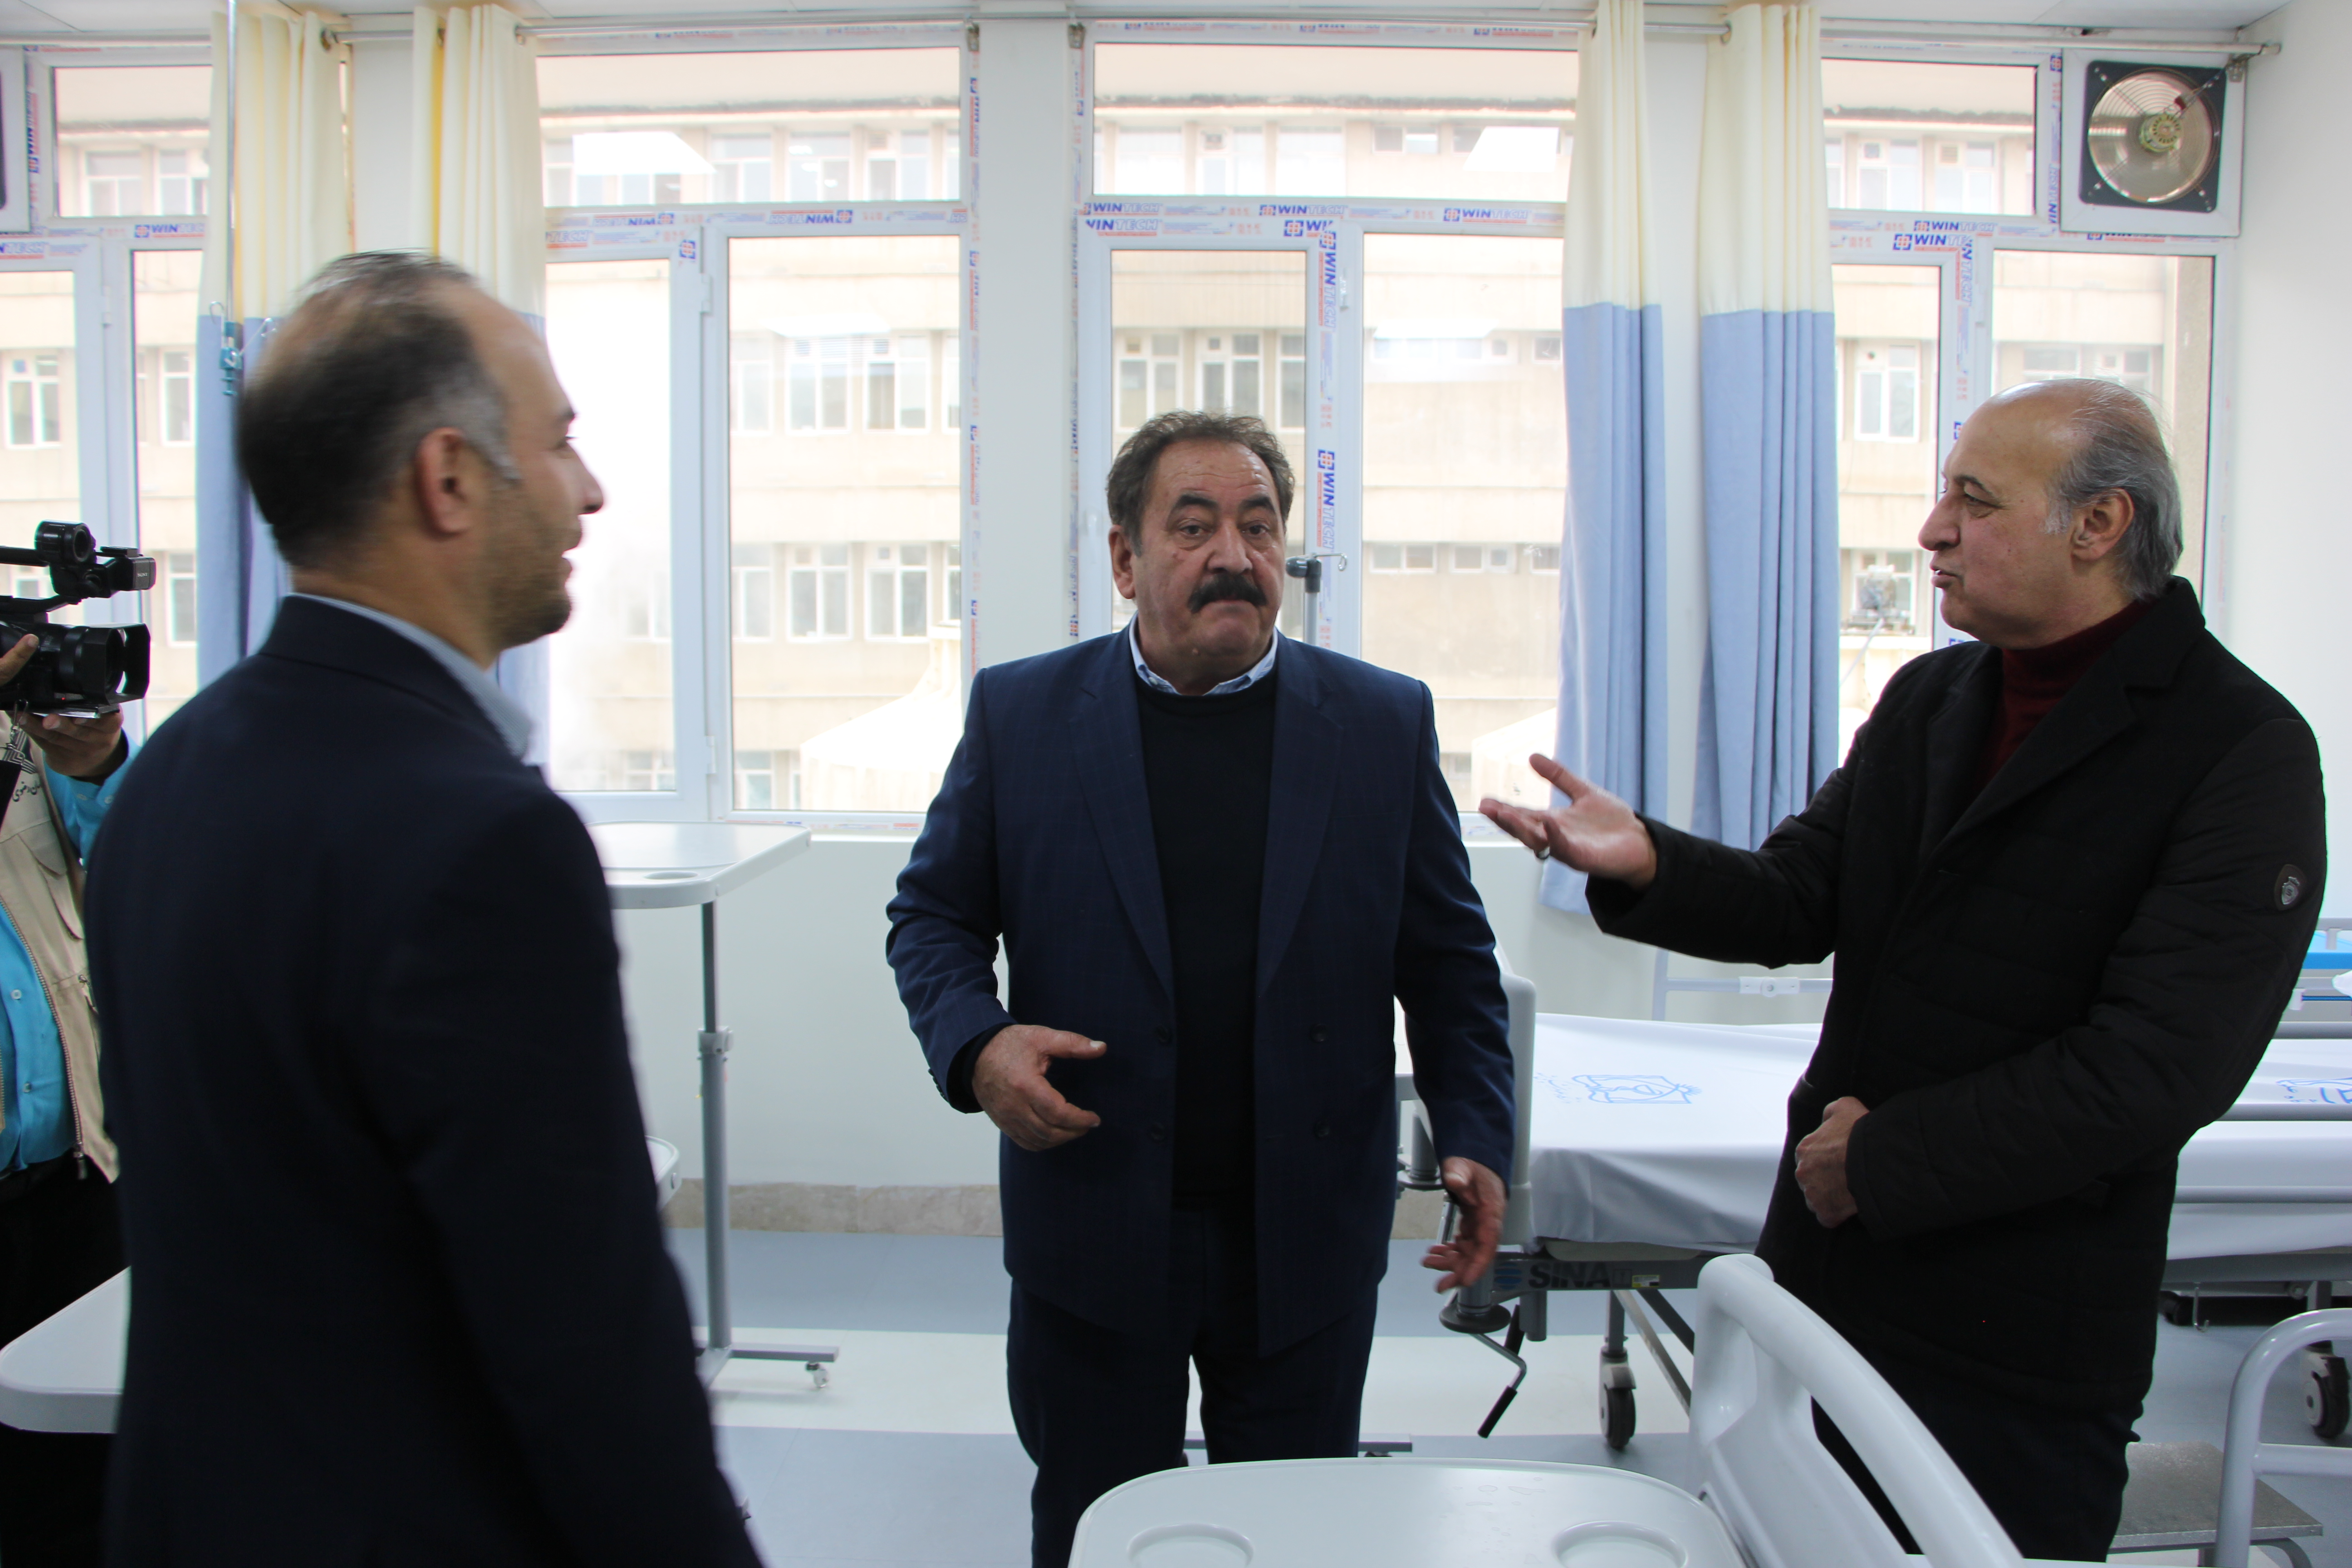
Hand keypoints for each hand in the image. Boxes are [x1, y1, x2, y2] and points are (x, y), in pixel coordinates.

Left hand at [0, 637, 121, 781]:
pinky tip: (23, 723)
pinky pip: (47, 746)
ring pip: (58, 739)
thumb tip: (65, 681)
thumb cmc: (97, 727)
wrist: (96, 758)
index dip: (92, 720)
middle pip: (79, 731)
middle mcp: (99, 739)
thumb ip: (93, 702)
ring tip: (25, 717)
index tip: (78, 717)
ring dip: (39, 728)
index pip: (108, 720)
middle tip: (49, 719)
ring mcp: (82, 752)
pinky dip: (33, 733)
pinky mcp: (66, 761)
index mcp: (112, 723)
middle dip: (62, 724)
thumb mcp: (104, 714)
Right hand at [973, 1025, 1105, 1152]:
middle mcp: (1014, 1106)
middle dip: (1074, 1132)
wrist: (975, 1054)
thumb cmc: (1010, 1044)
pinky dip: (1043, 1143)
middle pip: (1049, 1131)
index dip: (1080, 1119)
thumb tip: (1101, 1048)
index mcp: (1025, 1085)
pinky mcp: (1002, 1123)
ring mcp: (1006, 1117)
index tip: (1095, 1118)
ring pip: (1038, 1141)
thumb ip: (1072, 1044)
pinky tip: (1056, 1135)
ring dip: (1060, 1140)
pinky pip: (1025, 1142)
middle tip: (1089, 1125)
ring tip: (1076, 1129)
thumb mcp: (1042, 1038)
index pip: (1057, 1113)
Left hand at [1421, 1156, 1504, 1290]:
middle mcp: (1488, 1222)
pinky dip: (1450, 1251)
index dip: (1478, 1265)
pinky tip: (1436, 1252)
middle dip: (1460, 1271)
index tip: (1465, 1280)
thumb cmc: (1472, 1163)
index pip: (1487, 1244)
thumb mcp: (1463, 1165)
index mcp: (1491, 1212)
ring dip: (1450, 1262)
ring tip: (1428, 1262)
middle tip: (1440, 1285)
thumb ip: (1459, 1173)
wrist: (1477, 1158)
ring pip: (1468, 1252)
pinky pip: (1463, 1243)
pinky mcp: (1472, 1223)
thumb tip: (1455, 1181)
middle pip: (1477, 1254)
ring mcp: (1480, 1224)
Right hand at [1479, 754, 1657, 888]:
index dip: (1504, 809)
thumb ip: (1559, 776)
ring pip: (1538, 840)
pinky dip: (1555, 836)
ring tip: (1504, 815)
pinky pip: (1565, 847)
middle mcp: (1555, 836)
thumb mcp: (1583, 792)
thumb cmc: (1613, 823)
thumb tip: (1532, 756)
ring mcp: (1567, 848)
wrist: (1641, 843)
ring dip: (1520, 828)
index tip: (1484, 801)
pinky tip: (1547, 822)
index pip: (1523, 815)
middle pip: (1524, 828)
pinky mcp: (1583, 858)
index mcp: (1553, 822)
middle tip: (1486, 808)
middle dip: (1504, 820)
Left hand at [1794, 1096, 1868, 1227]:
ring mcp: (1812, 1195)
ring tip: (1850, 1191)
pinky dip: (1836, 1214)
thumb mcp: (1844, 1106)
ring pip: (1817, 1199)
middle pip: (1811, 1178)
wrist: (1876, 1160)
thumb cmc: (1860, 1133)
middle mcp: (1802, 1173)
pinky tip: (1849, 1206)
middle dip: (1826, 1178)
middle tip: (1847, 1176)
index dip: (1827, 1159)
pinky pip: (1828, 1217)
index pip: (1810, 1157)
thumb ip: (1830, 1113)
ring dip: (1829, 1196)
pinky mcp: (1825, 1213)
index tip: (1841, 1160)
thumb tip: (1826, 1121)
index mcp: (1804, 1149)